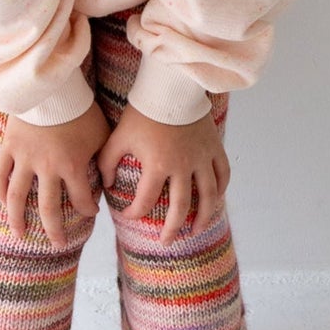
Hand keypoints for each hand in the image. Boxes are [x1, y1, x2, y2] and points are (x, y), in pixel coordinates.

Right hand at [0, 100, 108, 250]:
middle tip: (58, 244)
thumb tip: (109, 176)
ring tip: (19, 234)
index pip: (81, 199)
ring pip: (17, 196)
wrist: (53, 85)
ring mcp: (25, 159)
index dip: (88, 208)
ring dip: (18, 218)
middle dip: (54, 229)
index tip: (91, 212)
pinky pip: (0, 172)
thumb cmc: (82, 108)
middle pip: (48, 208)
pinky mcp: (10, 146)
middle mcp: (46, 168)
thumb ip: (104, 157)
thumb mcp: (101, 133)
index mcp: (72, 167)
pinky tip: (2, 200)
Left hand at [95, 102, 230, 245]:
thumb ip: (108, 162)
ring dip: (203, 216)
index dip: (134, 213)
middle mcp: (183, 167)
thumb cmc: (142, 111)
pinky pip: (223, 174)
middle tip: (167, 242)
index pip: (144, 201)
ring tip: (196, 230)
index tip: (128, 216)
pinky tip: (216, 200)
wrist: (171, 87)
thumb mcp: (119, 136)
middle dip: (172, 228)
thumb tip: (107, 184)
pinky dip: (221, 189)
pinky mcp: (214, 147)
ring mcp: (202, 158)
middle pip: (180, 207)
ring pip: (208, 196)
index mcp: (157, 166)